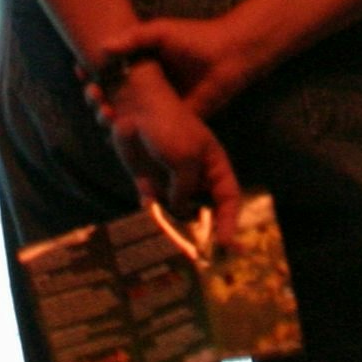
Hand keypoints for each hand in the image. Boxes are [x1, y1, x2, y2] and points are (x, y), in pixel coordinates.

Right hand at [88, 16, 263, 119]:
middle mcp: (147, 88)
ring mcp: (159, 108)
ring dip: (111, 118)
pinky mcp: (173, 124)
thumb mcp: (161, 32)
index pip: (109, 72)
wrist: (229, 57)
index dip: (92, 74)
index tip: (80, 71)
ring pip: (128, 117)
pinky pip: (150, 135)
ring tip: (104, 112)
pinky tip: (120, 134)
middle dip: (97, 97)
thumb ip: (134, 38)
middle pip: (114, 96)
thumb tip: (104, 46)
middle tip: (92, 93)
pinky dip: (134, 137)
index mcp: (141, 66)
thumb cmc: (195, 39)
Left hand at [96, 63, 242, 229]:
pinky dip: (151, 215)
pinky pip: (153, 206)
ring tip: (173, 243)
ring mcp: (171, 180)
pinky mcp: (148, 181)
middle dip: (201, 232)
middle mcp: (195, 175)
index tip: (224, 244)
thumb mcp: (185, 157)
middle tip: (198, 255)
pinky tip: (151, 219)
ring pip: (177, 213)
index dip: (230, 221)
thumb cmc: (167, 123)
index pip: (229, 196)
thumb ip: (185, 189)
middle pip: (204, 211)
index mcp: (213, 163)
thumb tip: (179, 212)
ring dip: (174, 227)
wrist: (132, 106)